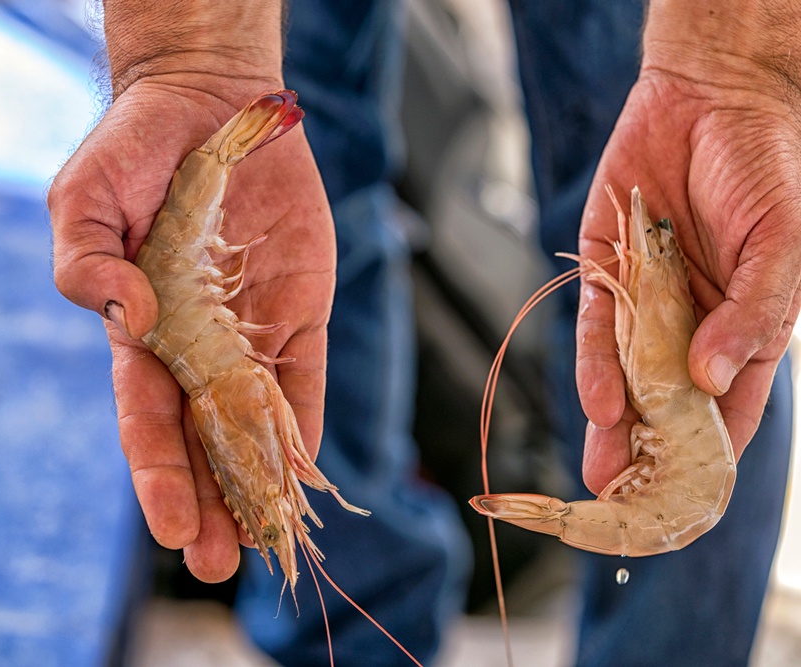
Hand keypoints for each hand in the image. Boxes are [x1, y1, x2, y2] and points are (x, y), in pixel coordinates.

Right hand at [47, 5, 335, 582]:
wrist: (210, 107)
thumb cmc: (133, 151)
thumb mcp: (83, 198)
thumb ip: (85, 261)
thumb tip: (125, 314)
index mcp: (138, 331)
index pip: (145, 418)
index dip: (158, 473)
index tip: (173, 528)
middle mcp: (193, 347)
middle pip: (201, 439)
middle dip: (210, 501)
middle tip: (220, 565)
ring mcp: (248, 335)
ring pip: (255, 425)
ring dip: (258, 483)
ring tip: (265, 542)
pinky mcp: (298, 315)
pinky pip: (303, 380)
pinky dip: (305, 428)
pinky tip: (307, 478)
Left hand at [576, 1, 800, 492]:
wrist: (707, 100)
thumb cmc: (763, 168)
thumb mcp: (780, 245)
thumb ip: (755, 314)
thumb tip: (715, 381)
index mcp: (743, 334)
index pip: (729, 413)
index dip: (710, 460)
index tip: (687, 504)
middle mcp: (691, 329)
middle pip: (668, 408)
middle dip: (649, 457)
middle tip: (625, 506)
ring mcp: (646, 306)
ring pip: (626, 379)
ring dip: (615, 428)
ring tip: (603, 474)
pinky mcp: (605, 275)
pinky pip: (596, 329)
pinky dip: (595, 364)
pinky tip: (597, 401)